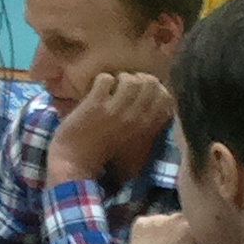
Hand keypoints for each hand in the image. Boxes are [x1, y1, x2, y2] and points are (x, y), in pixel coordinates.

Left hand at [46, 73, 175, 187]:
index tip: (143, 91)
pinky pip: (106, 79)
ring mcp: (116, 111)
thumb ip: (150, 132)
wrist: (76, 164)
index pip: (167, 98)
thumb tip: (162, 111)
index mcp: (148, 129)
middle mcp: (136, 118)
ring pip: (130, 79)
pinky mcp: (95, 105)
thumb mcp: (137, 151)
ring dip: (120, 78)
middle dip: (138, 79)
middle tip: (125, 86)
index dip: (156, 88)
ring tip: (111, 87)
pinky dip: (101, 80)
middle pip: (151, 83)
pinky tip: (96, 90)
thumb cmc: (105, 159)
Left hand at [116, 215, 243, 243]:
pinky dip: (155, 232)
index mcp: (196, 228)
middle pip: (190, 218)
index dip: (211, 231)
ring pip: (172, 220)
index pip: (209, 220)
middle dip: (193, 231)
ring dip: (174, 231)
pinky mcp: (139, 223)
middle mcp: (175, 216)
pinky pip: (153, 222)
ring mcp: (154, 219)